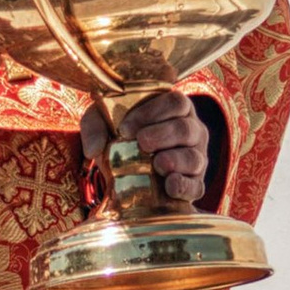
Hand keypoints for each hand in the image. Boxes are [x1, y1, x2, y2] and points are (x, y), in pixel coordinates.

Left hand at [83, 88, 208, 210]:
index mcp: (175, 109)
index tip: (126, 128)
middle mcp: (192, 131)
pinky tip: (170, 185)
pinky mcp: (195, 185)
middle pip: (186, 128)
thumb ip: (95, 127)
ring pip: (194, 158)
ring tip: (157, 163)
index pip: (174, 103)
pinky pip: (196, 187)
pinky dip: (185, 186)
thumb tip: (93, 149)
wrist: (127, 172)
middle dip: (164, 135)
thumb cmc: (121, 138)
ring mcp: (196, 158)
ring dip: (176, 160)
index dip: (152, 113)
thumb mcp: (103, 124)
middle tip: (142, 142)